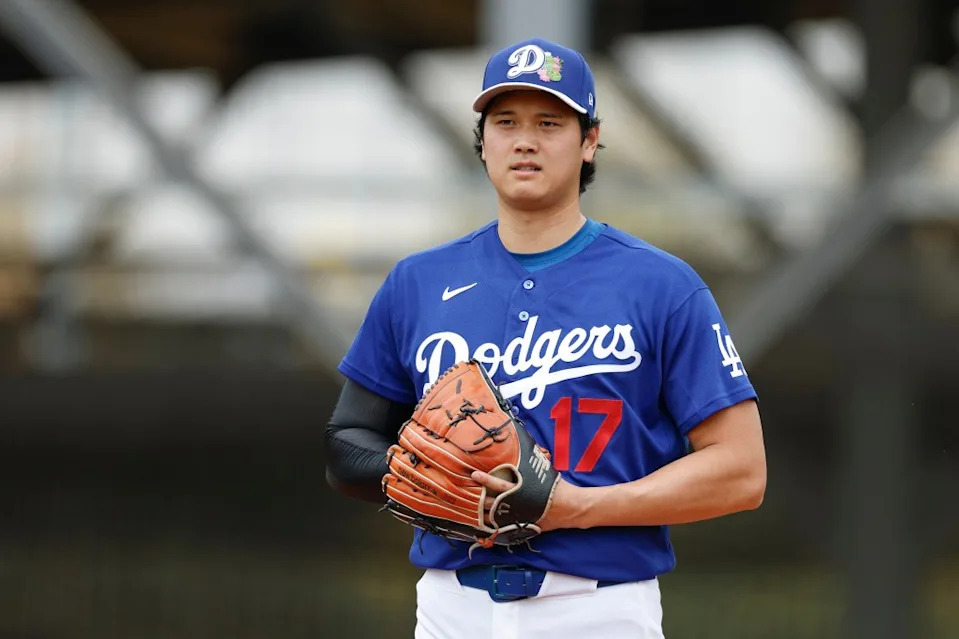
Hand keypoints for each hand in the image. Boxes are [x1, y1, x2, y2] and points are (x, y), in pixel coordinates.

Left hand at [471, 471, 585, 531]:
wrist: (569, 508)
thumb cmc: (555, 487)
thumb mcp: (542, 472)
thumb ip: (530, 464)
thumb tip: (523, 446)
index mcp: (522, 489)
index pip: (500, 484)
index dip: (486, 479)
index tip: (474, 474)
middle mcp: (518, 504)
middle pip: (492, 503)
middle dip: (478, 499)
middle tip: (465, 493)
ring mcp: (518, 517)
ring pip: (495, 517)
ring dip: (481, 514)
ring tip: (468, 510)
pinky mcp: (521, 526)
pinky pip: (503, 528)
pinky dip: (493, 527)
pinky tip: (483, 525)